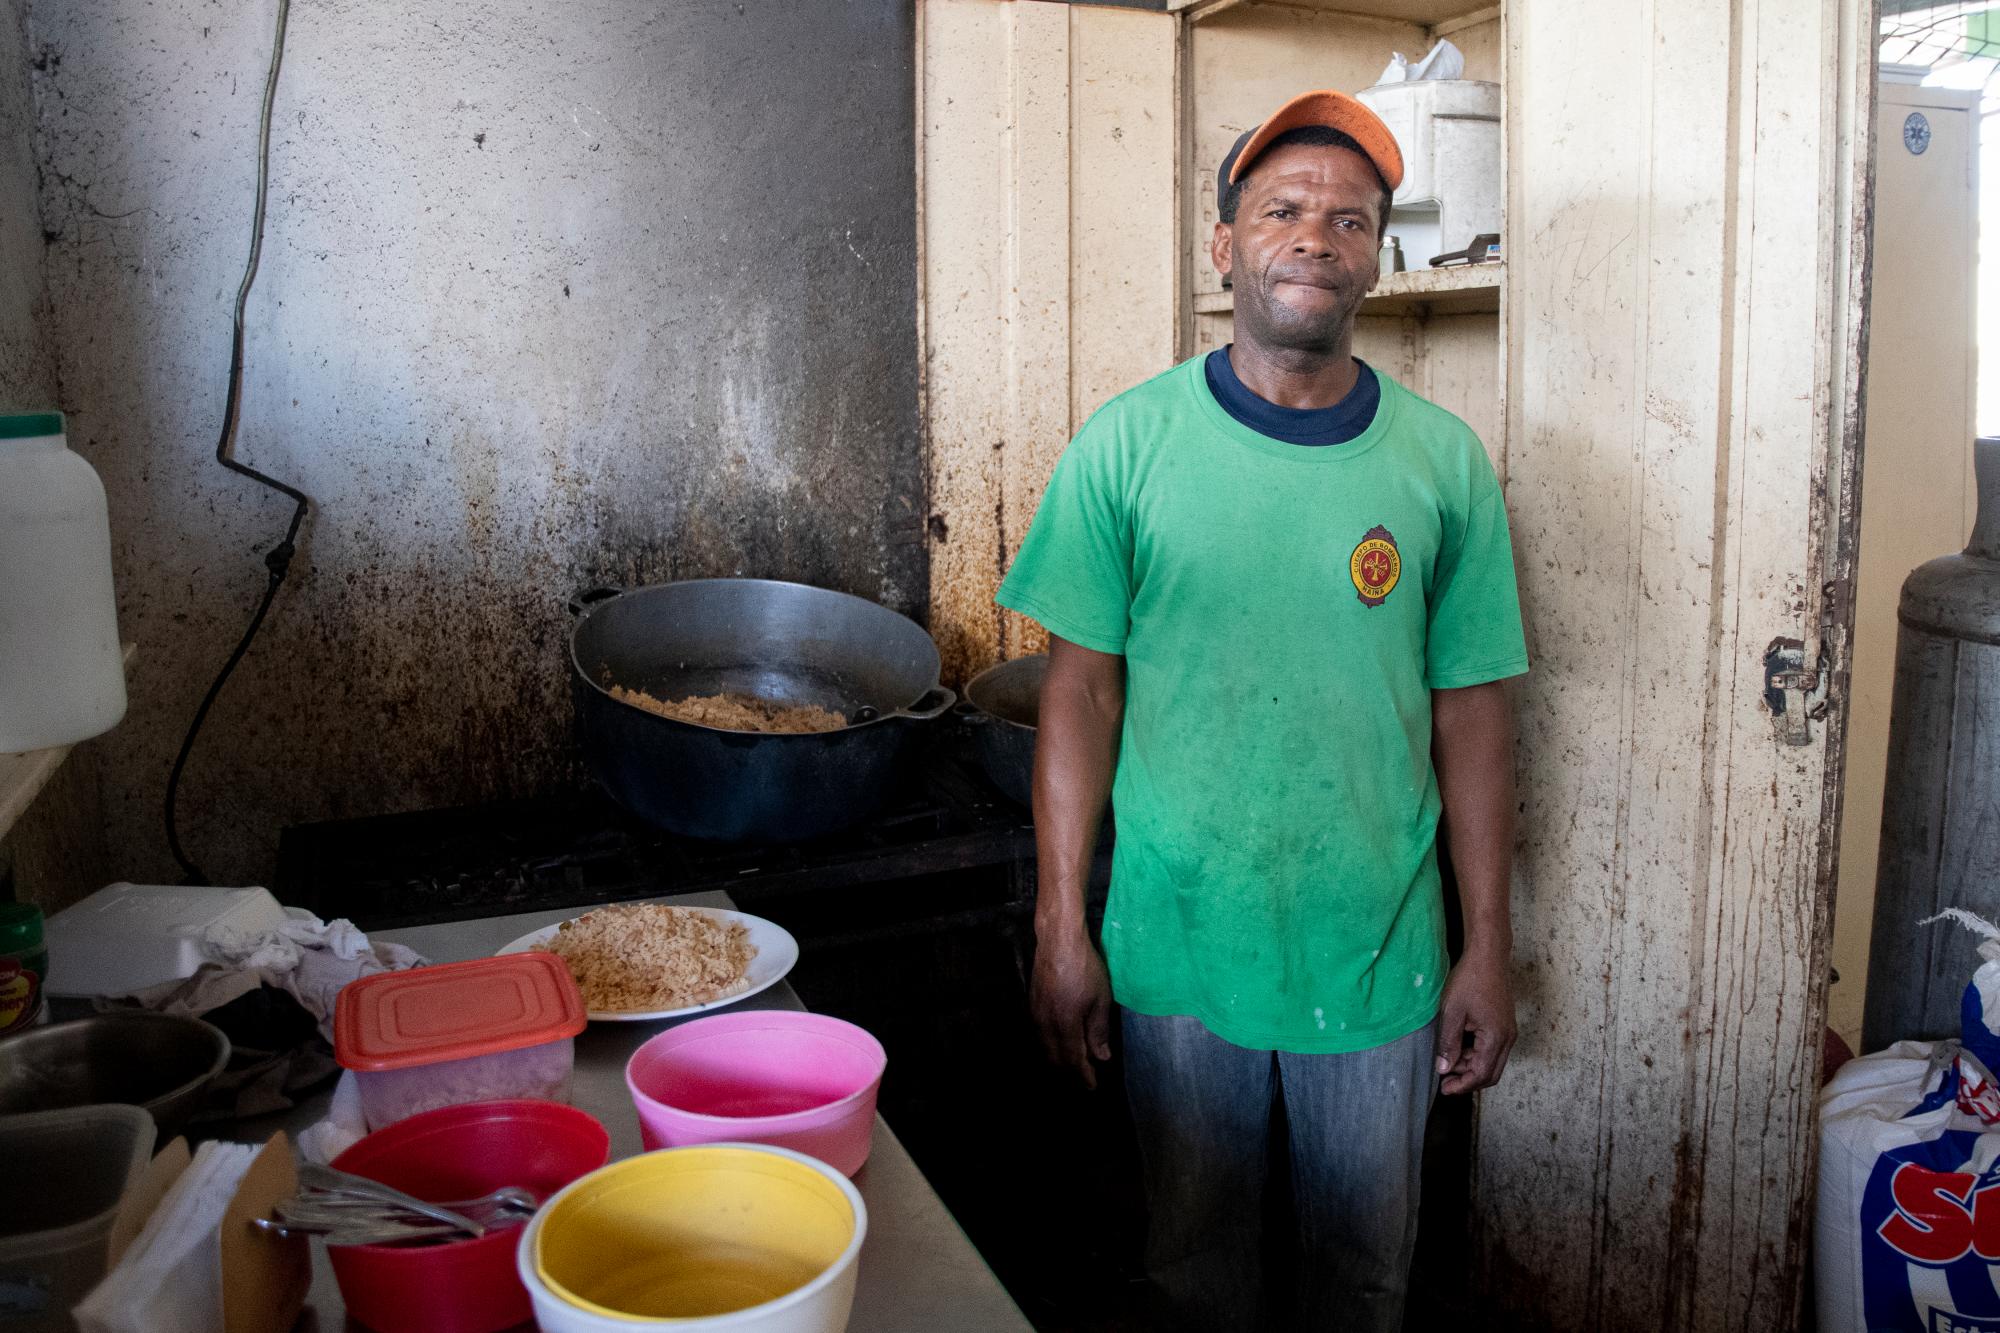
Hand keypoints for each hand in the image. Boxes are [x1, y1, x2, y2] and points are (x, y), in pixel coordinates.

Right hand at [1031, 928, 1113, 1089]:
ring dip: (1059, 1060)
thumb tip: (1101, 1056)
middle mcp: (1046, 1024)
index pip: (1073, 1060)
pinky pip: (1040, 1035)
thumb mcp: (1100, 1000)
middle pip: (1055, 1059)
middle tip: (1084, 1079)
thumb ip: (1098, 1031)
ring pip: (1045, 1048)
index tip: (1092, 1085)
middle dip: (1069, 1073)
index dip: (1083, 1076)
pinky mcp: (1032, 1005)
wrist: (1058, 941)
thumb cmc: (1083, 967)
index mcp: (1065, 1025)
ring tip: (1074, 1065)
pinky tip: (1060, 1043)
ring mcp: (1036, 1014)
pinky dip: (1051, 1046)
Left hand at [1435, 947, 1515, 1094]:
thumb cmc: (1470, 980)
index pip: (1481, 1074)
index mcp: (1496, 1037)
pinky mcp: (1505, 1025)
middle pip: (1491, 1074)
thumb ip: (1448, 1043)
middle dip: (1468, 1080)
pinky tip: (1459, 1049)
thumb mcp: (1452, 1012)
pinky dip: (1477, 1055)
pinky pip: (1493, 1050)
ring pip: (1492, 1063)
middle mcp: (1507, 1038)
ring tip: (1448, 1063)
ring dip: (1472, 1067)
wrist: (1488, 957)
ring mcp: (1508, 1032)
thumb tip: (1443, 1068)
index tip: (1444, 1088)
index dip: (1462, 1085)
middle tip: (1446, 1081)